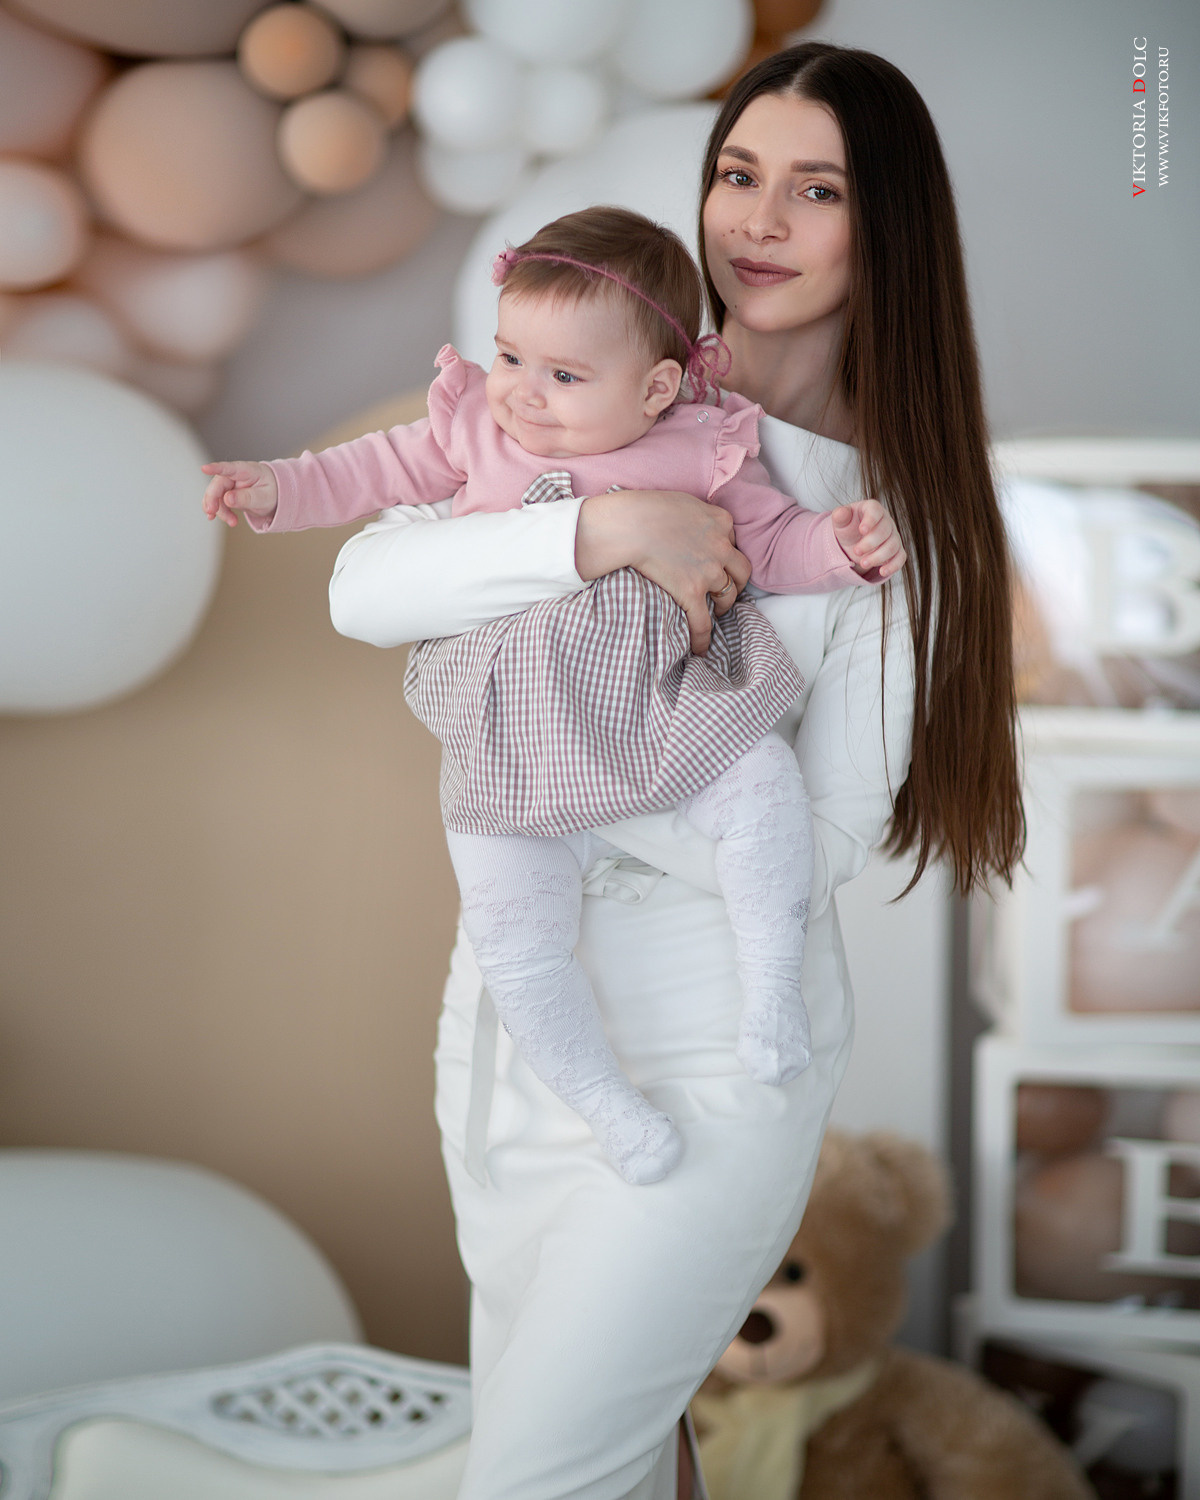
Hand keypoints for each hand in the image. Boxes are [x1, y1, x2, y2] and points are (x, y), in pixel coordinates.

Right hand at [201, 460, 278, 527]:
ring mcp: (229, 484)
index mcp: (247, 471)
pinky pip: (217, 501)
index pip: (230, 468)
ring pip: (215, 495)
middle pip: (218, 484)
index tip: (204, 468)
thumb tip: (227, 498)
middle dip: (212, 499)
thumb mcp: (264, 498)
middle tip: (211, 512)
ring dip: (219, 510)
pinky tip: (213, 517)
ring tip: (232, 522)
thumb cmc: (271, 491)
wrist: (274, 494)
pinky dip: (217, 511)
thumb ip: (247, 498)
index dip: (216, 468)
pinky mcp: (226, 493)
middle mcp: (235, 475)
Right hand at [575, 489, 751, 654]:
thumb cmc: (647, 508)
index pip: (732, 540)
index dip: (725, 553)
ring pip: (728, 596)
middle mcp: (721, 547)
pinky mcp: (692, 591)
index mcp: (721, 521)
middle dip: (736, 582)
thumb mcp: (683, 501)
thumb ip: (696, 515)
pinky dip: (704, 638)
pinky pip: (704, 622)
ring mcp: (709, 571)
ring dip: (723, 606)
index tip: (718, 561)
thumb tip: (691, 524)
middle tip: (725, 590)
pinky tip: (701, 649)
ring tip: (714, 612)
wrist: (630, 524)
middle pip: (741, 571)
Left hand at [831, 500, 905, 580]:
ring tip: (863, 564)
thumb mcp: (841, 522)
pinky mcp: (897, 550)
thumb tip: (840, 513)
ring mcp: (893, 536)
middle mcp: (886, 521)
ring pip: (892, 546)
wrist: (853, 541)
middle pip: (884, 531)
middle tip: (856, 552)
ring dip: (878, 557)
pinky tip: (882, 572)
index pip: (875, 511)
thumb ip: (840, 516)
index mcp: (872, 509)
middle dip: (870, 543)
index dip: (870, 520)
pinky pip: (900, 557)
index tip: (862, 530)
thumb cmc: (848, 528)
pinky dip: (893, 565)